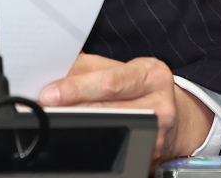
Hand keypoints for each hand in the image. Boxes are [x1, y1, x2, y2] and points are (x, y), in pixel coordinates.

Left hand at [38, 53, 213, 169]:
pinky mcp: (153, 153)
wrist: (175, 115)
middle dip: (71, 108)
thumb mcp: (120, 68)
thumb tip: (54, 77)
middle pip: (109, 108)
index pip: (111, 81)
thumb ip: (87, 69)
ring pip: (111, 130)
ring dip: (77, 125)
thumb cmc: (140, 86)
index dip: (77, 88)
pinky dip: (93, 140)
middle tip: (44, 108)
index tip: (50, 93)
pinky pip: (117, 146)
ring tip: (55, 119)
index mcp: (151, 74)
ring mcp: (158, 133)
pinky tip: (78, 135)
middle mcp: (160, 102)